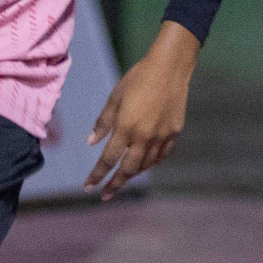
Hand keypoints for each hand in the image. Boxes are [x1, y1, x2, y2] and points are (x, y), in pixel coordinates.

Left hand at [84, 23, 195, 200]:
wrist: (170, 67)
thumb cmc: (138, 78)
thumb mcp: (115, 97)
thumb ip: (103, 122)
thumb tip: (91, 142)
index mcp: (126, 128)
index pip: (108, 160)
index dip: (97, 175)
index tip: (89, 188)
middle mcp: (144, 137)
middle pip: (128, 170)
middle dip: (115, 184)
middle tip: (105, 195)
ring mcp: (161, 137)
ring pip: (145, 165)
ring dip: (132, 174)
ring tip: (122, 178)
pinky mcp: (174, 133)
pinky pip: (161, 156)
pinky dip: (151, 163)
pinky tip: (144, 164)